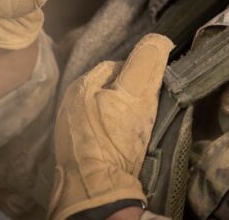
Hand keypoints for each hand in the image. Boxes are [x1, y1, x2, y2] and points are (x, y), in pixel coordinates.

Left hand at [50, 34, 174, 219]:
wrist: (93, 190)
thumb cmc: (113, 138)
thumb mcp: (135, 95)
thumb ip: (145, 64)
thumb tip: (159, 39)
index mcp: (80, 84)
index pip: (117, 66)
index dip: (139, 74)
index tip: (153, 89)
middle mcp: (70, 104)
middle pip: (110, 89)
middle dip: (128, 96)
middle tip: (146, 110)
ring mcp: (70, 130)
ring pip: (104, 112)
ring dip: (121, 116)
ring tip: (136, 130)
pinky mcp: (75, 153)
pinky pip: (99, 134)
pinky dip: (112, 136)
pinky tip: (121, 146)